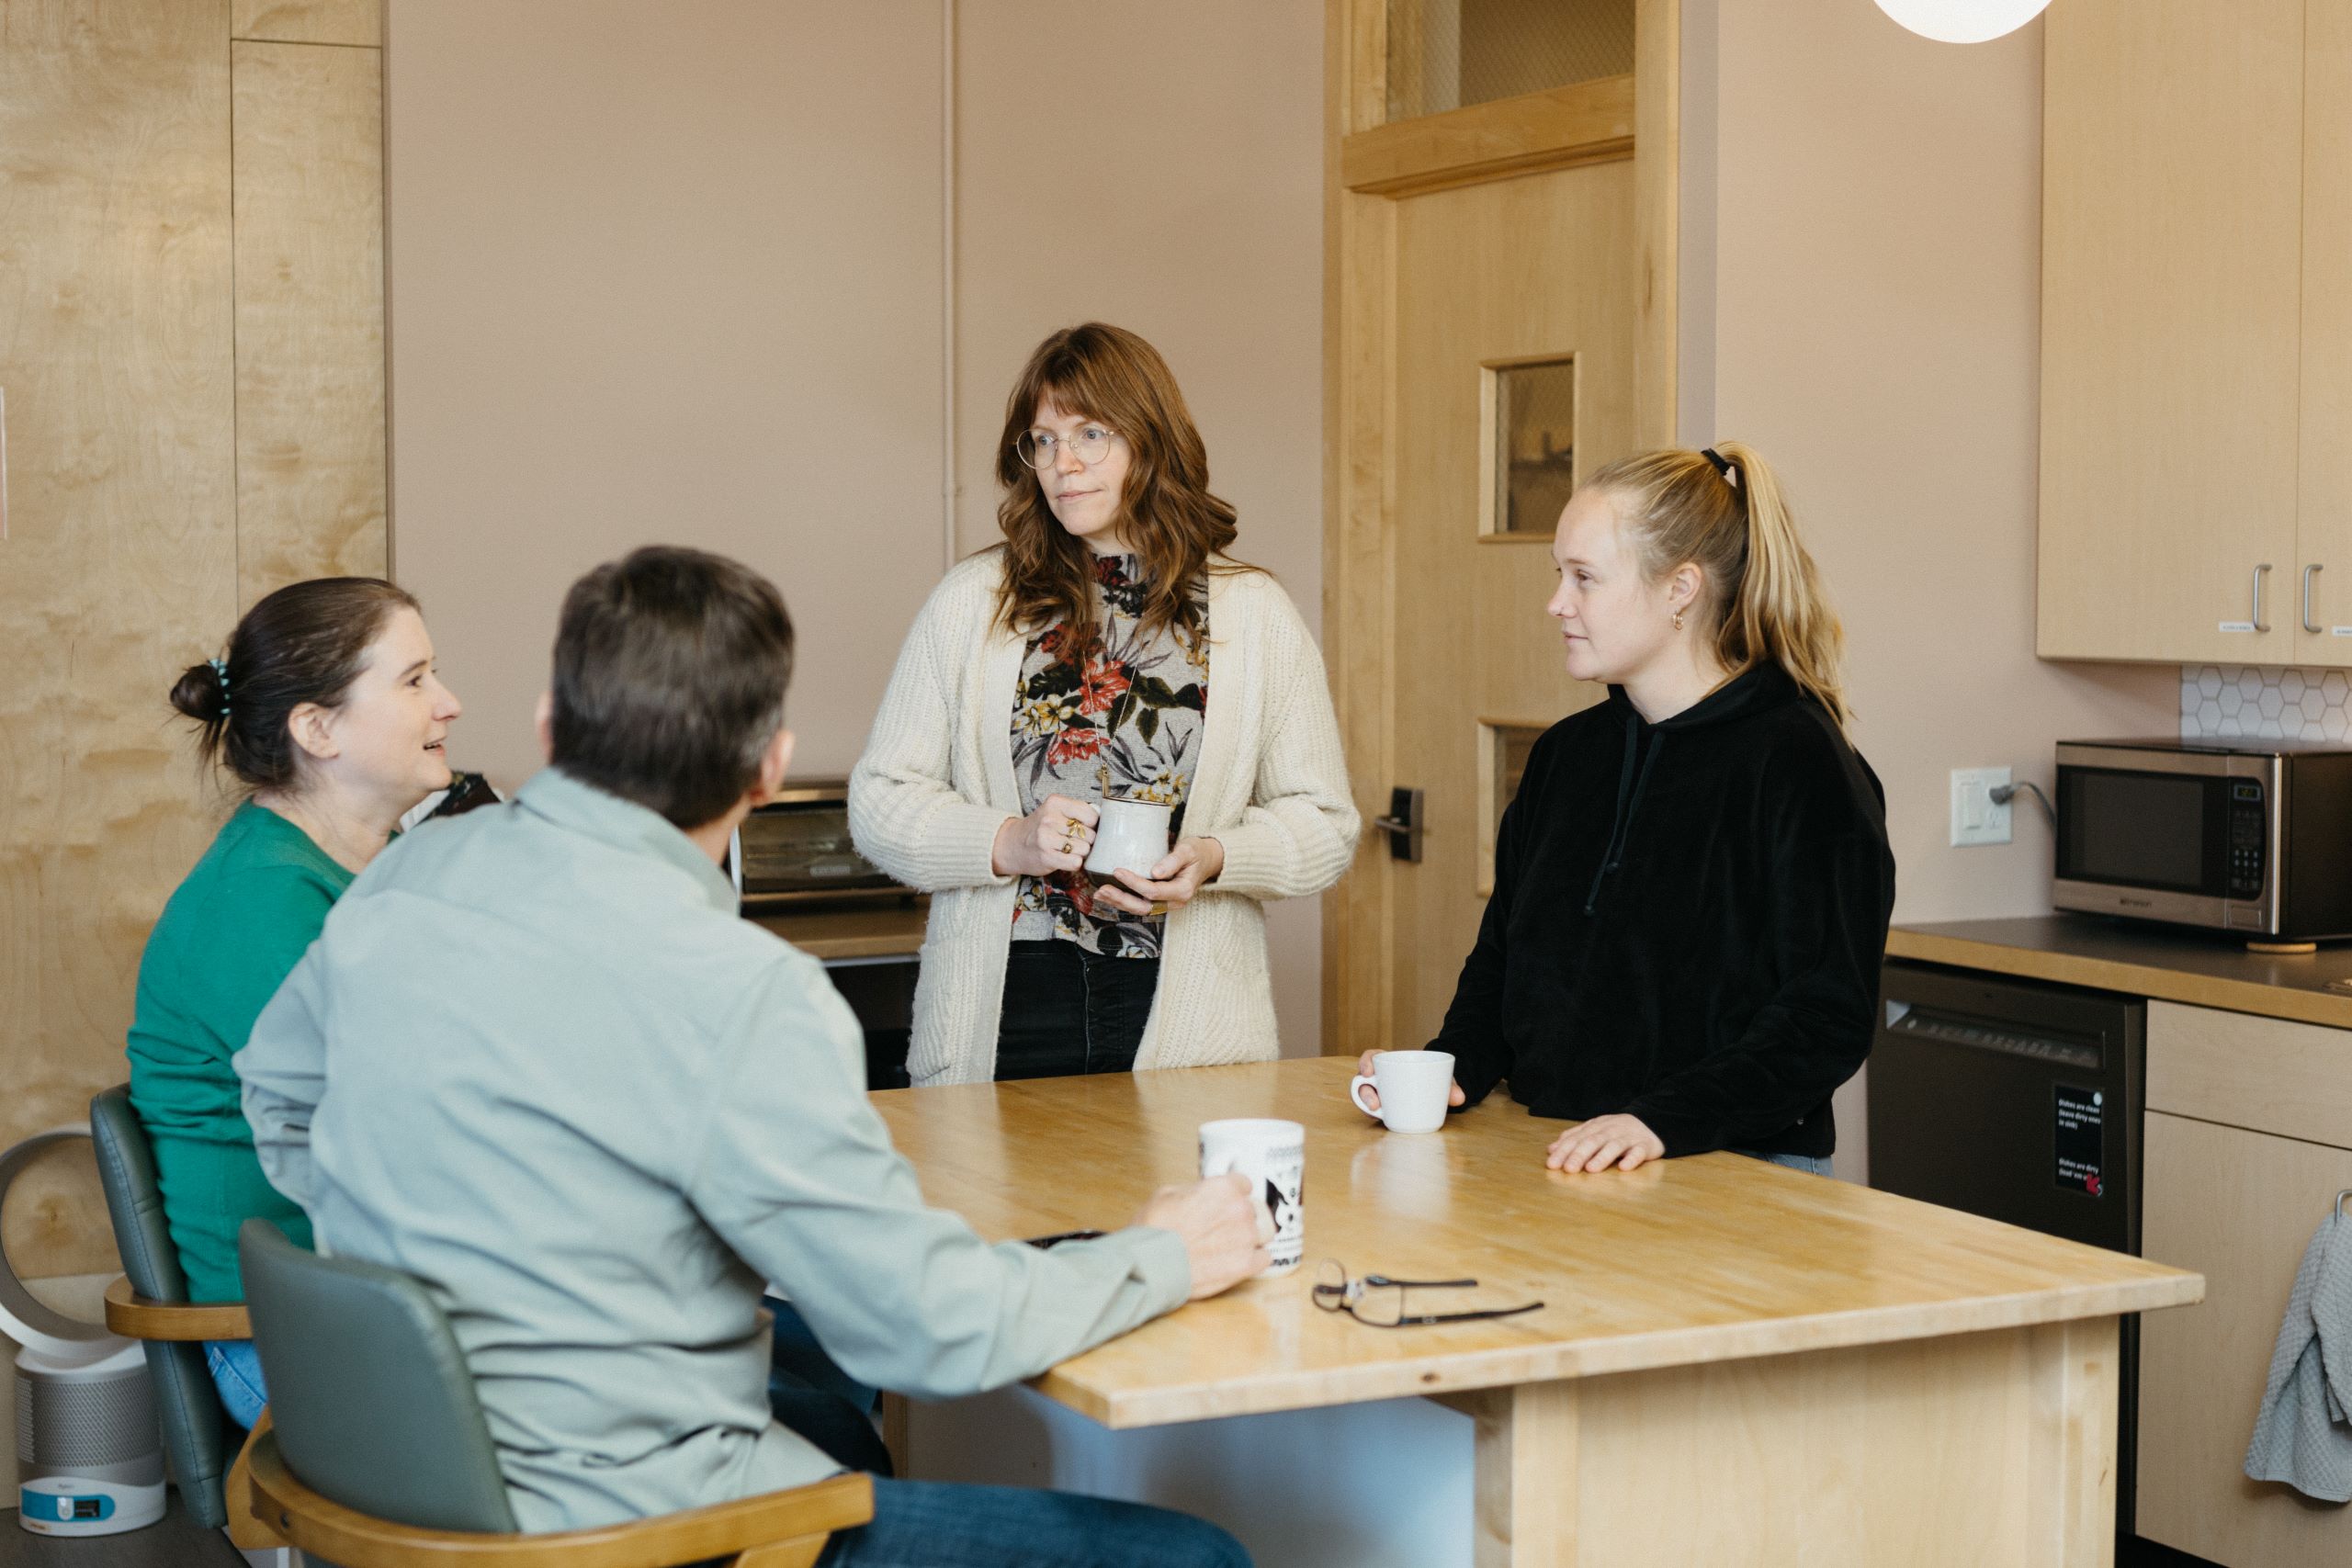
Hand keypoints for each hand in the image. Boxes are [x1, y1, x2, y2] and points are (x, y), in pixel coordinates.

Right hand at [991, 795, 1098, 878]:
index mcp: (1055, 803)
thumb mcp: (1054, 810)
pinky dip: (1074, 863)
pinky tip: (1064, 858)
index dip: (1092, 824)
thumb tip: (1103, 818)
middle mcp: (1050, 819)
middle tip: (1072, 840)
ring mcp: (1047, 839)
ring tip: (1066, 849)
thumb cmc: (1039, 828)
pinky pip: (1075, 862)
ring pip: (1085, 849)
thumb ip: (1077, 811)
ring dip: (1080, 852)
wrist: (1011, 845)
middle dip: (1086, 840)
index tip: (1083, 827)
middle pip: (1090, 834)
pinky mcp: (1047, 857)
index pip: (1091, 815)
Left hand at [1097, 836, 1224, 916]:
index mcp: (1183, 890)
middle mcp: (1174, 902)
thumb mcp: (1189, 850)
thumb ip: (1173, 860)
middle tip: (1102, 889)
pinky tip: (1108, 896)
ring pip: (1139, 909)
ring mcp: (1167, 904)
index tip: (1117, 871)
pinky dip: (1123, 902)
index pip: (1154, 891)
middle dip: (1121, 899)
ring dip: (1119, 903)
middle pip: (1143, 906)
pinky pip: (1140, 905)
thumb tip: (1155, 872)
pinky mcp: (1159, 901)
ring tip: (1100, 893)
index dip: (1134, 883)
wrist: (1206, 860)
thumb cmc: (1197, 852)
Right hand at [1135, 1173, 1269, 1299]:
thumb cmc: (1154, 1231)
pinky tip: (1238, 1261)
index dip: (1233, 1194)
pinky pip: (1264, 1258)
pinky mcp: (1246, 1265)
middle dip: (1239, 1217)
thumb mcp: (1168, 1194)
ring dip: (1250, 1237)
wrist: (1150, 1265)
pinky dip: (1254, 1260)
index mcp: (1223, 1188)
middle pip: (1253, 1209)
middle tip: (1222, 1228)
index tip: (1227, 1202)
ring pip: (1263, 1233)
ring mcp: (1246, 1238)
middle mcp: (1240, 1210)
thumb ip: (1195, 1191)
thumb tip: (1201, 1194)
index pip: (1244, 1184)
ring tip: (1230, 1246)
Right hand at [1349, 1048, 1465, 1114]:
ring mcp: (1379, 1094)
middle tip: (1376, 1103)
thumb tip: (1460, 1098)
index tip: (1369, 1071)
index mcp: (1390, 1063)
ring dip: (1367, 1106)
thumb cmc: (1433, 1078)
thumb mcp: (1442, 1078)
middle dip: (1365, 1093)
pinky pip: (1371, 1111)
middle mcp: (1380, 1079)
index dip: (1366, 1062)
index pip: (1371, 1057)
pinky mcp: (1383, 1109)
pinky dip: (1372, 1114)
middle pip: (1363, 1082)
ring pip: (1364, 1099)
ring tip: (1378, 1112)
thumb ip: (1450, 1086)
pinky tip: (1380, 1118)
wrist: (1435, 1089)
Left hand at [1544, 1113, 1664, 1173]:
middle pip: (1593, 1141)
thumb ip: (1573, 1139)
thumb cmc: (1616, 1131)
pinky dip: (1632, 1159)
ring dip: (1602, 1157)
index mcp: (1596, 1127)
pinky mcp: (1645, 1145)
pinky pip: (1639, 1152)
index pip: (1577, 1138)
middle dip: (1579, 1155)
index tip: (1552, 1164)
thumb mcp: (1593, 1131)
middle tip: (1568, 1169)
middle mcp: (1610, 1130)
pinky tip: (1624, 1167)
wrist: (1651, 1122)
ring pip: (1615, 1146)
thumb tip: (1551, 1149)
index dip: (1564, 1151)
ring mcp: (1628, 1137)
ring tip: (1590, 1169)